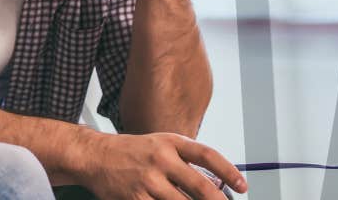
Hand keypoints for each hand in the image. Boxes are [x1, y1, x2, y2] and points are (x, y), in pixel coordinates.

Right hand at [80, 131, 246, 198]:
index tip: (242, 186)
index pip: (207, 155)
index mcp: (171, 142)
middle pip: (200, 186)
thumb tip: (214, 182)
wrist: (95, 156)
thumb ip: (184, 160)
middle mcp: (161, 159)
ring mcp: (148, 180)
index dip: (228, 171)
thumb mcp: (160, 144)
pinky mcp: (136, 198)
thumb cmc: (131, 152)